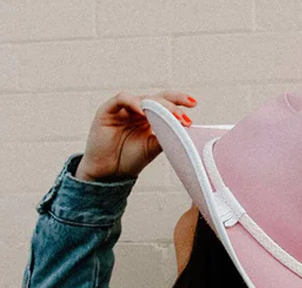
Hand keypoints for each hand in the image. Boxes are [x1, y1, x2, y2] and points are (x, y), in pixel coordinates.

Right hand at [76, 89, 196, 181]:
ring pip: (142, 98)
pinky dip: (133, 102)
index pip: (165, 103)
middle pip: (156, 99)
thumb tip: (185, 130)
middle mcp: (136, 110)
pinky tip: (143, 112)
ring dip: (157, 105)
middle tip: (184, 116)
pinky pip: (122, 99)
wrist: (108, 173)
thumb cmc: (129, 160)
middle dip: (172, 106)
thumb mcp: (152, 148)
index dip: (178, 101)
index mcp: (148, 117)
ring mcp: (122, 109)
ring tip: (169, 116)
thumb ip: (166, 136)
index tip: (194, 104)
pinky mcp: (107, 110)